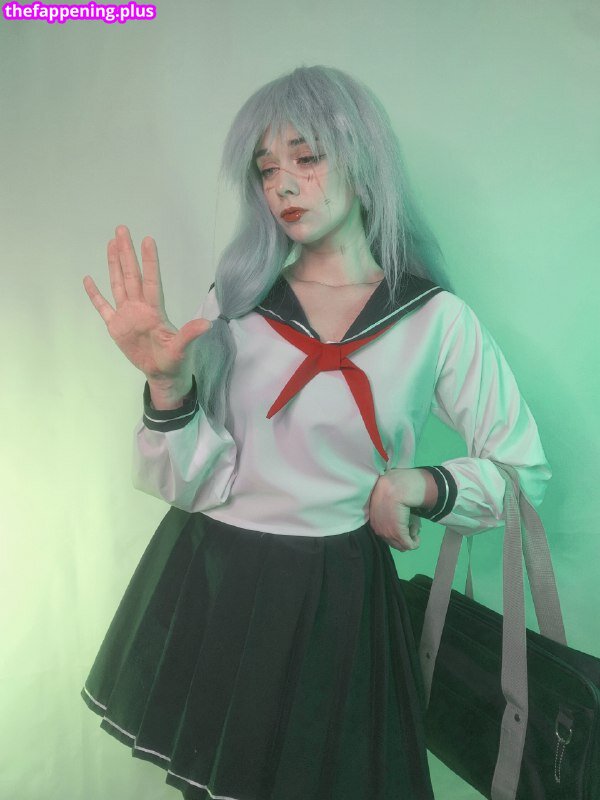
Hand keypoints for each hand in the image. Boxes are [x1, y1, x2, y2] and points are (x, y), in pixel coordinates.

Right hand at [83, 226, 211, 394]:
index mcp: (155, 310)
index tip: (148, 240)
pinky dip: (95, 295)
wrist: (160, 373)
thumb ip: (190, 334)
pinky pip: (103, 307)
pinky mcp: (116, 326)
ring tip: (111, 243)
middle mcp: (140, 307)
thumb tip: (208, 324)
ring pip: (118, 284)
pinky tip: (88, 279)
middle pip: (132, 275)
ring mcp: (126, 314)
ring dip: (114, 264)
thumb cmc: (174, 360)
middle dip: (127, 253)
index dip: (149, 261)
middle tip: (122, 229)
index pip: (151, 280)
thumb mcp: (182, 348)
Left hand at [369, 469, 427, 551]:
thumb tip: (396, 515)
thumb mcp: (387, 495)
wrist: (399, 485)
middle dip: (404, 536)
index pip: (383, 531)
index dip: (396, 529)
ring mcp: (386, 531)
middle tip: (412, 525)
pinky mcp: (398, 533)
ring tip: (415, 526)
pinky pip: (408, 545)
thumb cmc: (396, 486)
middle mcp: (377, 526)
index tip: (406, 522)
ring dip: (410, 537)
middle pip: (391, 541)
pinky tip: (417, 536)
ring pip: (401, 544)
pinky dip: (415, 543)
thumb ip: (386, 506)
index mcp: (373, 517)